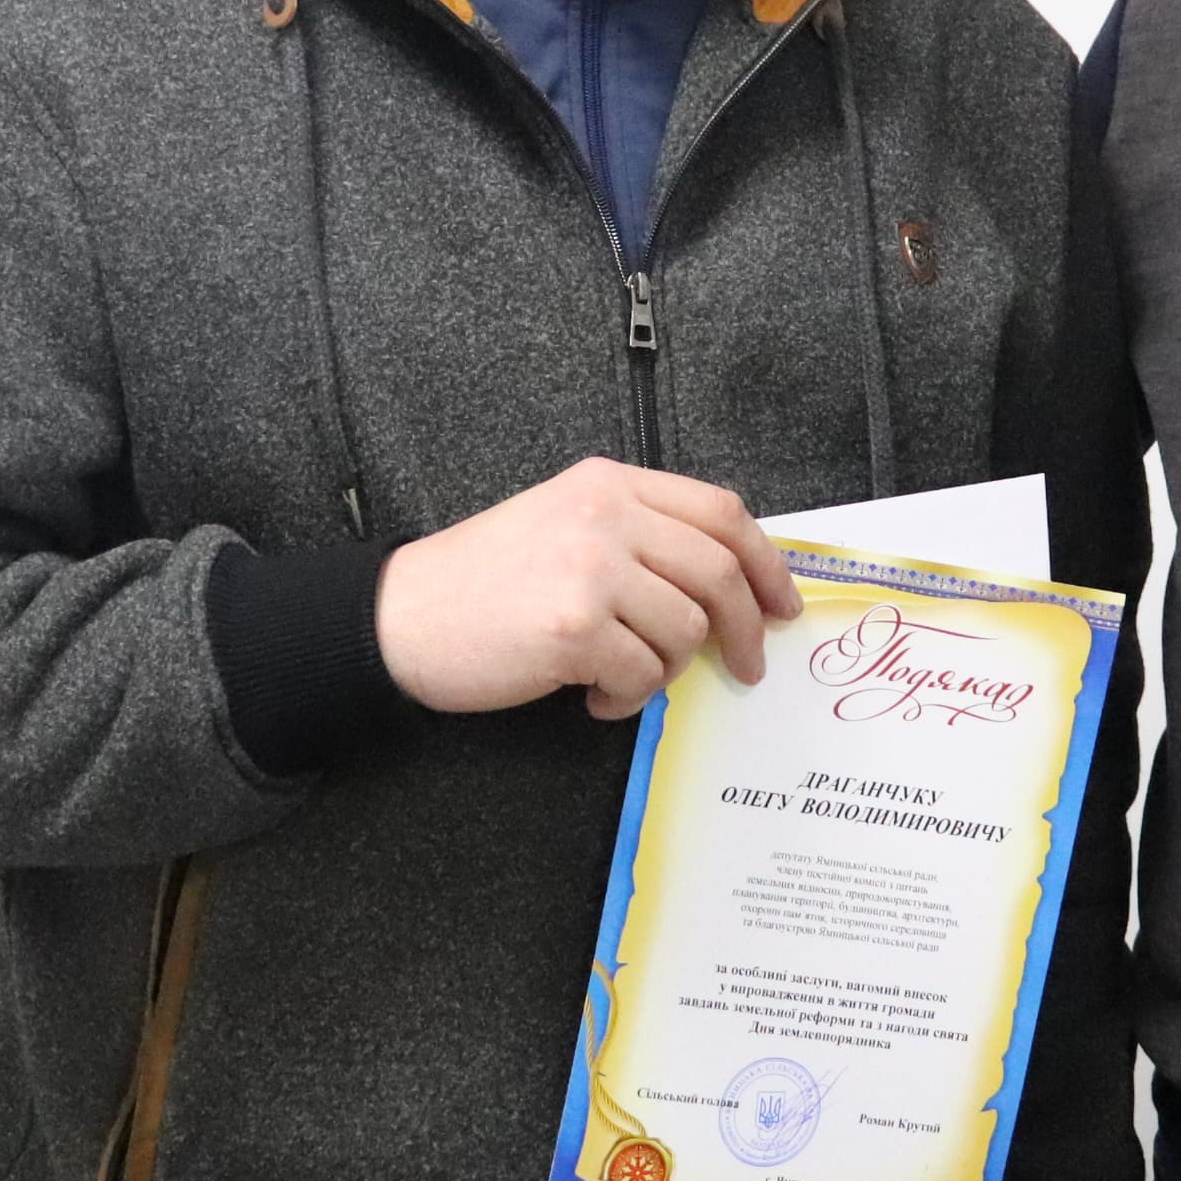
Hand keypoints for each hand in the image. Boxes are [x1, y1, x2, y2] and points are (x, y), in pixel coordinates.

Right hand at [374, 458, 801, 719]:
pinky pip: (643, 674)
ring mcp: (589, 567)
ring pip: (686, 628)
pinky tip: (593, 696)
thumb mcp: (565, 526)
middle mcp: (604, 514)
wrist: (400, 616)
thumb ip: (640, 536)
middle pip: (718, 569)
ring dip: (667, 669)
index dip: (765, 562)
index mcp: (609, 482)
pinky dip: (628, 697)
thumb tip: (728, 585)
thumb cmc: (483, 583)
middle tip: (745, 666)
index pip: (721, 510)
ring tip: (624, 676)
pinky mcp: (574, 626)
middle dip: (745, 628)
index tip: (781, 604)